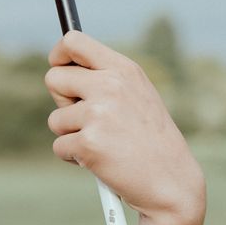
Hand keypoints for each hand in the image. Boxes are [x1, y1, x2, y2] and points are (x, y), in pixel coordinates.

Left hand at [45, 29, 205, 224]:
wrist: (172, 183)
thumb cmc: (151, 141)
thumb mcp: (138, 96)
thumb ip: (105, 79)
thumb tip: (61, 70)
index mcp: (124, 70)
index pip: (73, 42)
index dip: (59, 55)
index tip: (59, 66)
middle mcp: (111, 86)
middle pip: (53, 78)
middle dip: (62, 101)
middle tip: (88, 120)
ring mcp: (99, 114)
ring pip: (55, 119)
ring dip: (71, 135)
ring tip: (103, 144)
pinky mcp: (89, 144)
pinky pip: (60, 147)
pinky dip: (75, 158)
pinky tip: (101, 161)